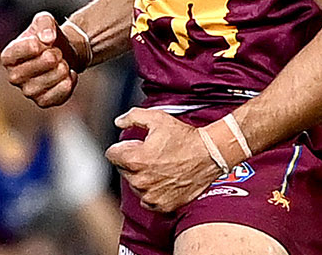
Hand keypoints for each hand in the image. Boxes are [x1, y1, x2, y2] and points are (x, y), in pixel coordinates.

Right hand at [0, 12, 84, 107]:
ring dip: (58, 73)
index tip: (43, 43)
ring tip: (65, 63)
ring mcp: (27, 90)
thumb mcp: (45, 20)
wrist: (65, 51)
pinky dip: (65, 87)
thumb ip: (45, 24)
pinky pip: (52, 99)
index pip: (11, 55)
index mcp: (9, 56)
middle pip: (24, 73)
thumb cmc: (49, 36)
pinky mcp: (43, 101)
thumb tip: (47, 38)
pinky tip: (70, 75)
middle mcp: (14, 75)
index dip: (28, 48)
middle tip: (58, 53)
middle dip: (46, 61)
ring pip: (40, 87)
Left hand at [106, 108, 221, 212]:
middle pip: (123, 170)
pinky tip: (163, 181)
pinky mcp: (164, 205)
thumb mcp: (156, 118)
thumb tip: (118, 122)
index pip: (111, 155)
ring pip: (135, 185)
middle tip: (151, 154)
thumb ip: (132, 117)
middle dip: (132, 161)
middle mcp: (140, 180)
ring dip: (142, 177)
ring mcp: (151, 195)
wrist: (210, 155)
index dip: (122, 147)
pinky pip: (148, 200)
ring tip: (159, 166)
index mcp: (134, 160)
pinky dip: (152, 192)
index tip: (134, 145)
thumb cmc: (184, 137)